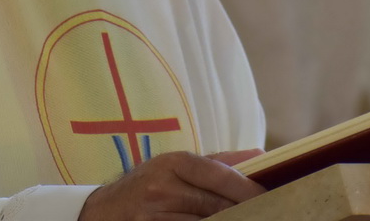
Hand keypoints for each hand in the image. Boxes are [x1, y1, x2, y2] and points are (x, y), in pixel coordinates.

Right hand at [77, 150, 266, 220]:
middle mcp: (162, 187)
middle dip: (241, 210)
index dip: (247, 187)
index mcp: (173, 162)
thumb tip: (260, 156)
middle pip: (215, 203)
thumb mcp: (175, 166)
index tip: (269, 195)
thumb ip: (218, 162)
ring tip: (244, 220)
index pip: (218, 174)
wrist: (101, 212)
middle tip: (266, 212)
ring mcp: (155, 215)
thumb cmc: (146, 186)